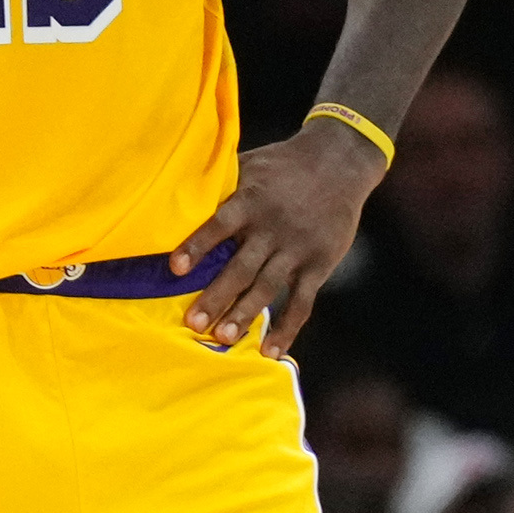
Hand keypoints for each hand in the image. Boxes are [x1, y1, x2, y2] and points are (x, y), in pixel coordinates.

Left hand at [174, 120, 382, 360]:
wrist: (340, 161)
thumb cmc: (283, 164)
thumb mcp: (250, 164)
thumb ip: (220, 183)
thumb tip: (173, 191)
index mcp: (251, 200)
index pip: (220, 223)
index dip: (198, 245)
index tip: (175, 267)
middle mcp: (272, 227)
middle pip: (241, 267)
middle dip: (217, 296)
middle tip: (194, 324)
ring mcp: (296, 249)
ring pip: (267, 288)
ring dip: (245, 315)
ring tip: (223, 339)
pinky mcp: (318, 265)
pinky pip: (302, 303)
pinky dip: (287, 329)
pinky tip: (270, 351)